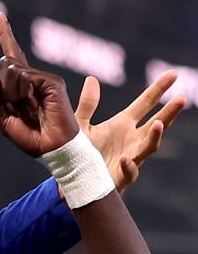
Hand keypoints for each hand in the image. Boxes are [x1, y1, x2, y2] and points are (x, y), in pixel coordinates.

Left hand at [0, 14, 78, 156]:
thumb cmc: (31, 138)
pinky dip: (21, 93)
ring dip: (10, 94)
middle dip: (2, 90)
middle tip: (18, 109)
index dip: (6, 35)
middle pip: (4, 66)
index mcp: (22, 86)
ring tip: (27, 109)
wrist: (52, 149)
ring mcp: (44, 78)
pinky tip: (33, 105)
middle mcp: (33, 78)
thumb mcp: (3, 122)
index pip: (12, 57)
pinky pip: (23, 78)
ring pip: (11, 71)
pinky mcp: (52, 81)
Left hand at [77, 71, 185, 191]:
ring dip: (155, 136)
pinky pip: (129, 171)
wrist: (72, 179)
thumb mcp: (80, 126)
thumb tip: (91, 79)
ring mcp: (130, 158)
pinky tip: (125, 158)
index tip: (172, 74)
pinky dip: (128, 165)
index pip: (146, 103)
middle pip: (157, 123)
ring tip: (159, 124)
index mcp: (123, 124)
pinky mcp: (121, 177)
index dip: (159, 89)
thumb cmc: (79, 152)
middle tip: (182, 99)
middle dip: (169, 112)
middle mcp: (131, 139)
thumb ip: (87, 105)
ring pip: (149, 147)